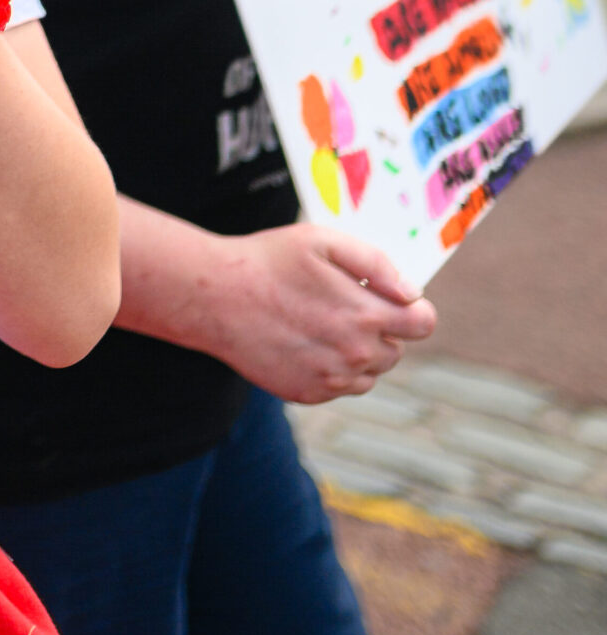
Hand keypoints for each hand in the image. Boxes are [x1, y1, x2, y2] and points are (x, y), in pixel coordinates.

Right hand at [200, 224, 436, 403]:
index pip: (423, 324)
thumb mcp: (322, 241)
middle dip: (378, 329)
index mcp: (367, 314)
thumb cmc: (266, 261)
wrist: (211, 298)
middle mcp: (356, 354)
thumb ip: (376, 263)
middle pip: (395, 350)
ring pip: (368, 372)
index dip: (412, 309)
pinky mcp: (308, 393)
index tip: (390, 300)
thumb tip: (411, 292)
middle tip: (339, 307)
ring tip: (318, 326)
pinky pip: (339, 386)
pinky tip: (301, 343)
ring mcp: (332, 379)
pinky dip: (330, 369)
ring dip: (356, 353)